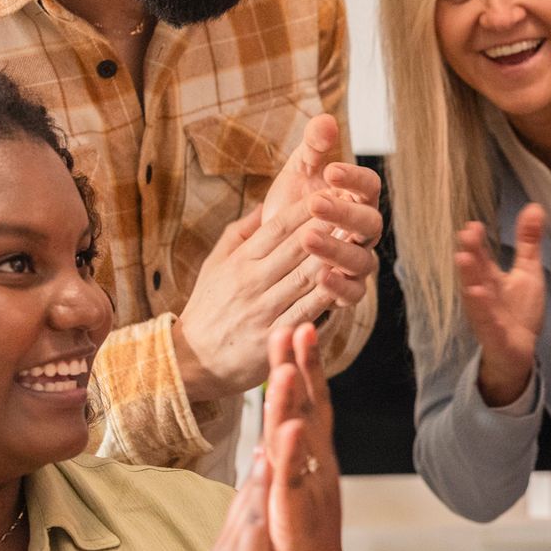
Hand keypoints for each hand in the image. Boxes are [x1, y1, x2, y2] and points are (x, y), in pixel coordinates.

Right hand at [173, 195, 338, 401]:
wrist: (193, 359)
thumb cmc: (210, 305)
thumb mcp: (216, 263)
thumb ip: (242, 233)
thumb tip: (267, 204)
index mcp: (240, 261)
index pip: (277, 227)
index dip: (306, 208)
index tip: (331, 191)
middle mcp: (251, 281)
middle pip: (296, 247)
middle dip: (327, 225)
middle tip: (354, 206)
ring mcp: (264, 309)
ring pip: (305, 276)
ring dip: (334, 256)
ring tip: (357, 237)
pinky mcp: (274, 335)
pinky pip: (307, 311)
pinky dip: (328, 295)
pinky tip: (348, 280)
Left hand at [259, 114, 382, 308]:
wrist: (272, 254)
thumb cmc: (292, 210)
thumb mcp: (299, 175)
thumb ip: (313, 149)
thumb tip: (325, 119)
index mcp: (358, 201)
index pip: (371, 187)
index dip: (356, 178)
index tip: (332, 169)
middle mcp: (363, 233)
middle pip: (370, 222)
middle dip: (344, 213)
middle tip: (314, 202)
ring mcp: (357, 263)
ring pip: (362, 259)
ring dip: (337, 249)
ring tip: (306, 238)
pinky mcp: (346, 291)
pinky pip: (353, 293)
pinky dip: (339, 287)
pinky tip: (318, 276)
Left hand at [261, 324, 348, 550]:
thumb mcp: (288, 498)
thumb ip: (284, 463)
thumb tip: (275, 430)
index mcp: (311, 466)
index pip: (307, 406)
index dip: (301, 368)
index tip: (291, 328)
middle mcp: (318, 474)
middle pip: (311, 410)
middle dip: (304, 369)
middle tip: (297, 325)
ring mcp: (312, 496)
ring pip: (303, 441)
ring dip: (297, 401)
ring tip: (288, 365)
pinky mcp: (299, 523)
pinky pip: (294, 483)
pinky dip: (291, 456)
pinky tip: (286, 430)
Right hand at [454, 205, 546, 407]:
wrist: (519, 351)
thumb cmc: (519, 309)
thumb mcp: (527, 271)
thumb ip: (527, 242)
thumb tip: (534, 206)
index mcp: (490, 278)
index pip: (481, 257)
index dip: (476, 242)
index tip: (473, 224)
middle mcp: (483, 294)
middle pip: (475, 272)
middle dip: (470, 253)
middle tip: (466, 234)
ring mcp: (486, 315)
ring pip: (476, 296)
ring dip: (469, 278)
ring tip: (463, 259)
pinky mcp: (495, 335)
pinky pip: (488, 323)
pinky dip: (483, 310)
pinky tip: (478, 295)